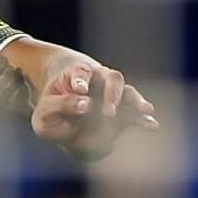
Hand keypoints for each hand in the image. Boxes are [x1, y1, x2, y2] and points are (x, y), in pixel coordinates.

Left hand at [34, 51, 156, 161]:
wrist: (61, 114)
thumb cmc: (51, 107)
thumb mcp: (45, 108)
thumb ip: (60, 104)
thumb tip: (85, 105)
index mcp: (77, 74)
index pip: (80, 73)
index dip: (80, 80)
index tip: (80, 90)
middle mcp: (99, 80)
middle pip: (112, 78)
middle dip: (112, 94)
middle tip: (109, 112)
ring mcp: (112, 94)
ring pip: (127, 92)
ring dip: (135, 102)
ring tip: (145, 110)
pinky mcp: (119, 110)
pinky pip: (133, 112)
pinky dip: (142, 118)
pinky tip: (152, 125)